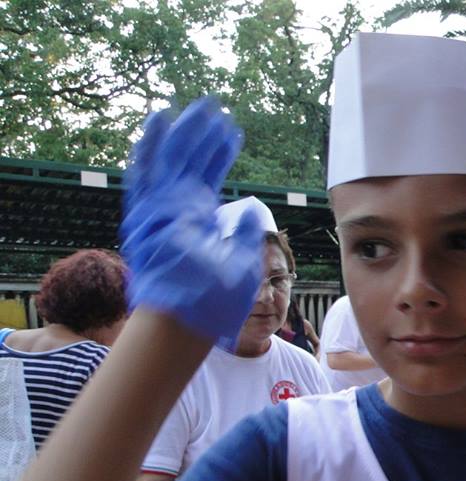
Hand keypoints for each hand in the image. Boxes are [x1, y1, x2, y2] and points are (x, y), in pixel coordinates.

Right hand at [120, 98, 263, 343]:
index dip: (219, 153)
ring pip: (171, 161)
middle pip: (191, 163)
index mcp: (199, 221)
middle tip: (215, 107)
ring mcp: (161, 212)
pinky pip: (146, 176)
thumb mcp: (244, 264)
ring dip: (184, 134)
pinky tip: (159, 123)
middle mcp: (178, 212)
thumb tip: (254, 210)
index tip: (231, 132)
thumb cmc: (214, 302)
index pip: (208, 177)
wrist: (189, 322)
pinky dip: (149, 149)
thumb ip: (247, 234)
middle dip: (202, 134)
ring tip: (198, 109)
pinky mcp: (147, 216)